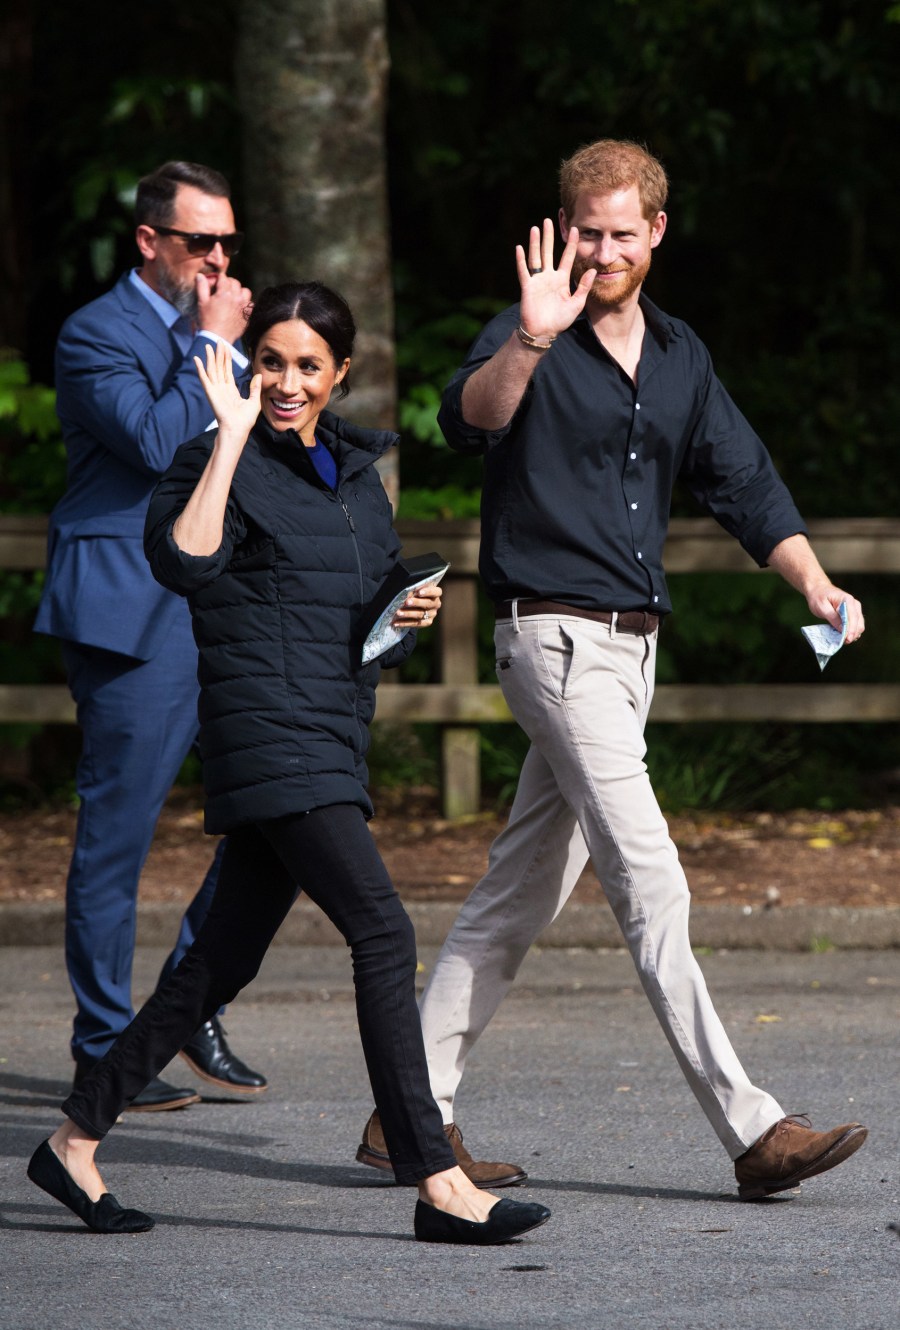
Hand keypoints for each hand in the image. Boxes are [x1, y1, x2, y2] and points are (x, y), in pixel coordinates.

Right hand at [194, 340, 260, 444]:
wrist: (237, 429)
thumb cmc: (245, 420)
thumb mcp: (254, 401)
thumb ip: (255, 387)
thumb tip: (259, 375)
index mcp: (231, 390)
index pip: (227, 370)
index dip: (226, 359)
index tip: (225, 347)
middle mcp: (222, 388)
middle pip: (219, 367)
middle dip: (219, 354)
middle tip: (218, 340)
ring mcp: (215, 390)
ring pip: (212, 370)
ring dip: (210, 357)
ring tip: (208, 345)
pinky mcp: (210, 393)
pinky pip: (204, 378)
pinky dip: (200, 369)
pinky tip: (197, 359)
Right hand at [195, 273, 251, 343]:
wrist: (218, 338)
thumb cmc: (208, 321)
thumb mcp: (202, 302)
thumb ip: (202, 287)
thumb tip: (200, 275)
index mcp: (224, 292)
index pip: (224, 277)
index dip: (219, 279)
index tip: (216, 284)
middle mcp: (236, 297)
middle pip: (235, 283)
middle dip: (228, 283)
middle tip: (223, 290)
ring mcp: (243, 306)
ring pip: (245, 291)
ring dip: (239, 292)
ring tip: (232, 297)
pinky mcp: (248, 314)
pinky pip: (250, 304)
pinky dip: (245, 303)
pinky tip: (238, 307)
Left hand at [392, 583, 442, 629]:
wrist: (413, 606)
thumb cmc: (414, 593)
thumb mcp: (414, 589)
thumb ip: (412, 590)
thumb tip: (405, 592)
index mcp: (435, 593)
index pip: (436, 592)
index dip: (428, 592)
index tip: (419, 592)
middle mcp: (436, 604)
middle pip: (428, 603)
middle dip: (416, 603)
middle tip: (406, 602)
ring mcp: (432, 614)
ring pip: (420, 614)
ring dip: (408, 614)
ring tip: (398, 613)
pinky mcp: (427, 622)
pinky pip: (416, 623)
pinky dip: (405, 623)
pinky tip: (396, 623)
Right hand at [514, 218, 595, 339]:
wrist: (544, 332)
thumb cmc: (560, 320)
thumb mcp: (577, 303)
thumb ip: (584, 287)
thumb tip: (593, 270)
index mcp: (561, 279)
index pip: (567, 257)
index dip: (572, 244)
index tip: (576, 229)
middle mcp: (549, 277)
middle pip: (549, 252)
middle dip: (549, 236)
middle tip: (549, 220)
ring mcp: (537, 281)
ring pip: (536, 257)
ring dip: (535, 243)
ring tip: (535, 228)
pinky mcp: (528, 287)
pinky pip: (523, 271)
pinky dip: (521, 260)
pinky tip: (519, 248)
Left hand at [807, 584, 864, 642]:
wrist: (818, 590)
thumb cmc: (818, 597)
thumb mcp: (822, 607)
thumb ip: (833, 618)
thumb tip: (842, 629)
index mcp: (847, 600)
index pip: (852, 617)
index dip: (851, 630)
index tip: (847, 639)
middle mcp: (855, 605)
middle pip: (858, 623)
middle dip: (852, 634)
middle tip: (842, 642)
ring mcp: (855, 610)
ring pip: (859, 626)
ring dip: (852, 634)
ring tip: (842, 641)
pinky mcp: (853, 615)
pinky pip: (855, 625)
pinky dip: (851, 632)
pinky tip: (843, 636)